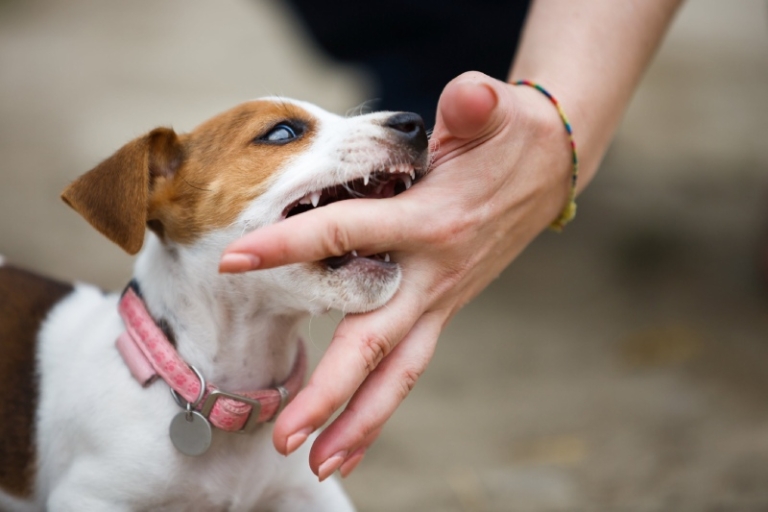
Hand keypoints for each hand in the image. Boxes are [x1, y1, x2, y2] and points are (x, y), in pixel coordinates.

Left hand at [220, 71, 572, 479]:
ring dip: (360, 422)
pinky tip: (352, 436)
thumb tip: (467, 94)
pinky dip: (379, 405)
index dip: (291, 244)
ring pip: (397, 372)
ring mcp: (439, 298)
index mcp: (433, 222)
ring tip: (320, 463)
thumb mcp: (497, 111)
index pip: (347, 234)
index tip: (234, 257)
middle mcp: (434, 272)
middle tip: (287, 436)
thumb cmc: (512, 135)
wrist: (550, 166)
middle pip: (376, 342)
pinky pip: (407, 365)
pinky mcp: (439, 307)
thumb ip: (478, 105)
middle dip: (331, 392)